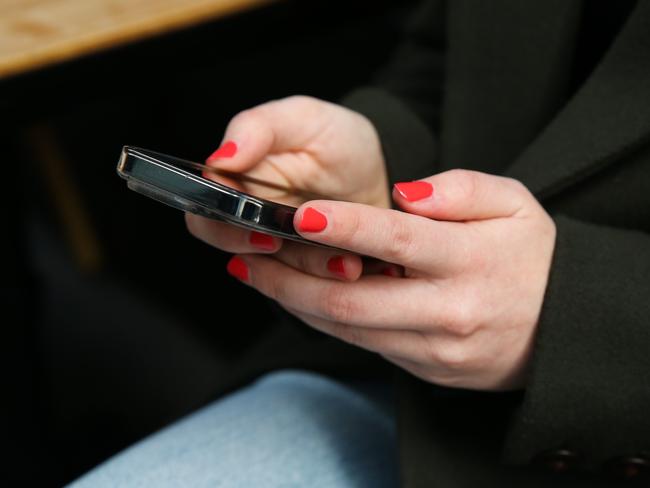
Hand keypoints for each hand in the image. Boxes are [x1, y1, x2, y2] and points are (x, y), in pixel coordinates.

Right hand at [186, 96, 389, 271]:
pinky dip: (328, 280)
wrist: (379, 178)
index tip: (261, 228)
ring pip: (272, 275)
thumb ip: (259, 128)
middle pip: (231, 249)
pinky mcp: (302, 271)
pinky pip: (304, 287)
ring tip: (346, 261)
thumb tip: (221, 157)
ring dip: (307, 270)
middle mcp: (248, 218)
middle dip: (266, 254)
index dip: (224, 225)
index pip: (204, 211)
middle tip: (293, 245)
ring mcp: (276, 248)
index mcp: (237, 180)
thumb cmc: (338, 144)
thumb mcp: (304, 120)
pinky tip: (352, 265)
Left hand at [222, 170, 555, 390]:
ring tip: (259, 275)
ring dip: (297, 302)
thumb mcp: (514, 204)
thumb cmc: (533, 257)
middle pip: (353, 300)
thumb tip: (405, 195)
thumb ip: (460, 189)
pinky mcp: (428, 370)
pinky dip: (328, 321)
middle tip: (248, 256)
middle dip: (290, 279)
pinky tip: (302, 298)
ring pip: (350, 329)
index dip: (345, 227)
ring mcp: (436, 349)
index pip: (397, 241)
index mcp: (470, 260)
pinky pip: (367, 345)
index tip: (299, 215)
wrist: (564, 327)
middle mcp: (448, 311)